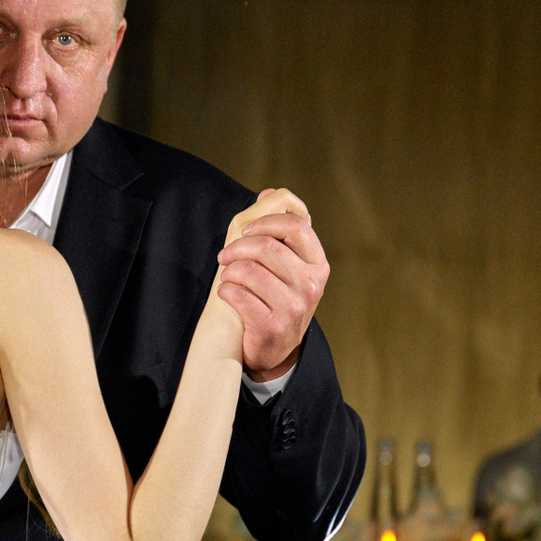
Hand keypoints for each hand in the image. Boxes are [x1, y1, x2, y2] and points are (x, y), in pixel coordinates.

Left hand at [216, 188, 326, 380]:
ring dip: (229, 271)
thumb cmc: (276, 298)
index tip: (245, 232)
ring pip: (249, 271)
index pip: (295, 226)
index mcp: (317, 264)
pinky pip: (238, 296)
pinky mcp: (272, 326)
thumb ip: (278, 228)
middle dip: (237, 247)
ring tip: (227, 277)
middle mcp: (311, 285)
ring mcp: (294, 307)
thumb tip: (269, 192)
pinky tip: (228, 294)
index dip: (265, 222)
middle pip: (267, 247)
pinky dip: (226, 291)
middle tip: (224, 257)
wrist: (273, 349)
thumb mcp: (287, 265)